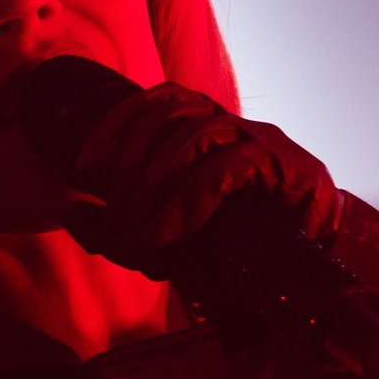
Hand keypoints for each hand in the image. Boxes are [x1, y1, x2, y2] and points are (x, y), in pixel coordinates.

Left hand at [61, 80, 339, 278]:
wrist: (311, 277)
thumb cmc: (238, 255)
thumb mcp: (167, 244)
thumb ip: (118, 231)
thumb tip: (67, 212)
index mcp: (205, 132)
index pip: (156, 100)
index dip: (117, 125)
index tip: (86, 168)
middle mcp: (233, 126)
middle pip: (169, 112)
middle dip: (132, 161)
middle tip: (116, 216)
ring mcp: (263, 142)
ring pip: (196, 132)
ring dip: (157, 183)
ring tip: (143, 235)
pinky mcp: (289, 167)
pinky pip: (228, 167)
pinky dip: (190, 201)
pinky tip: (171, 235)